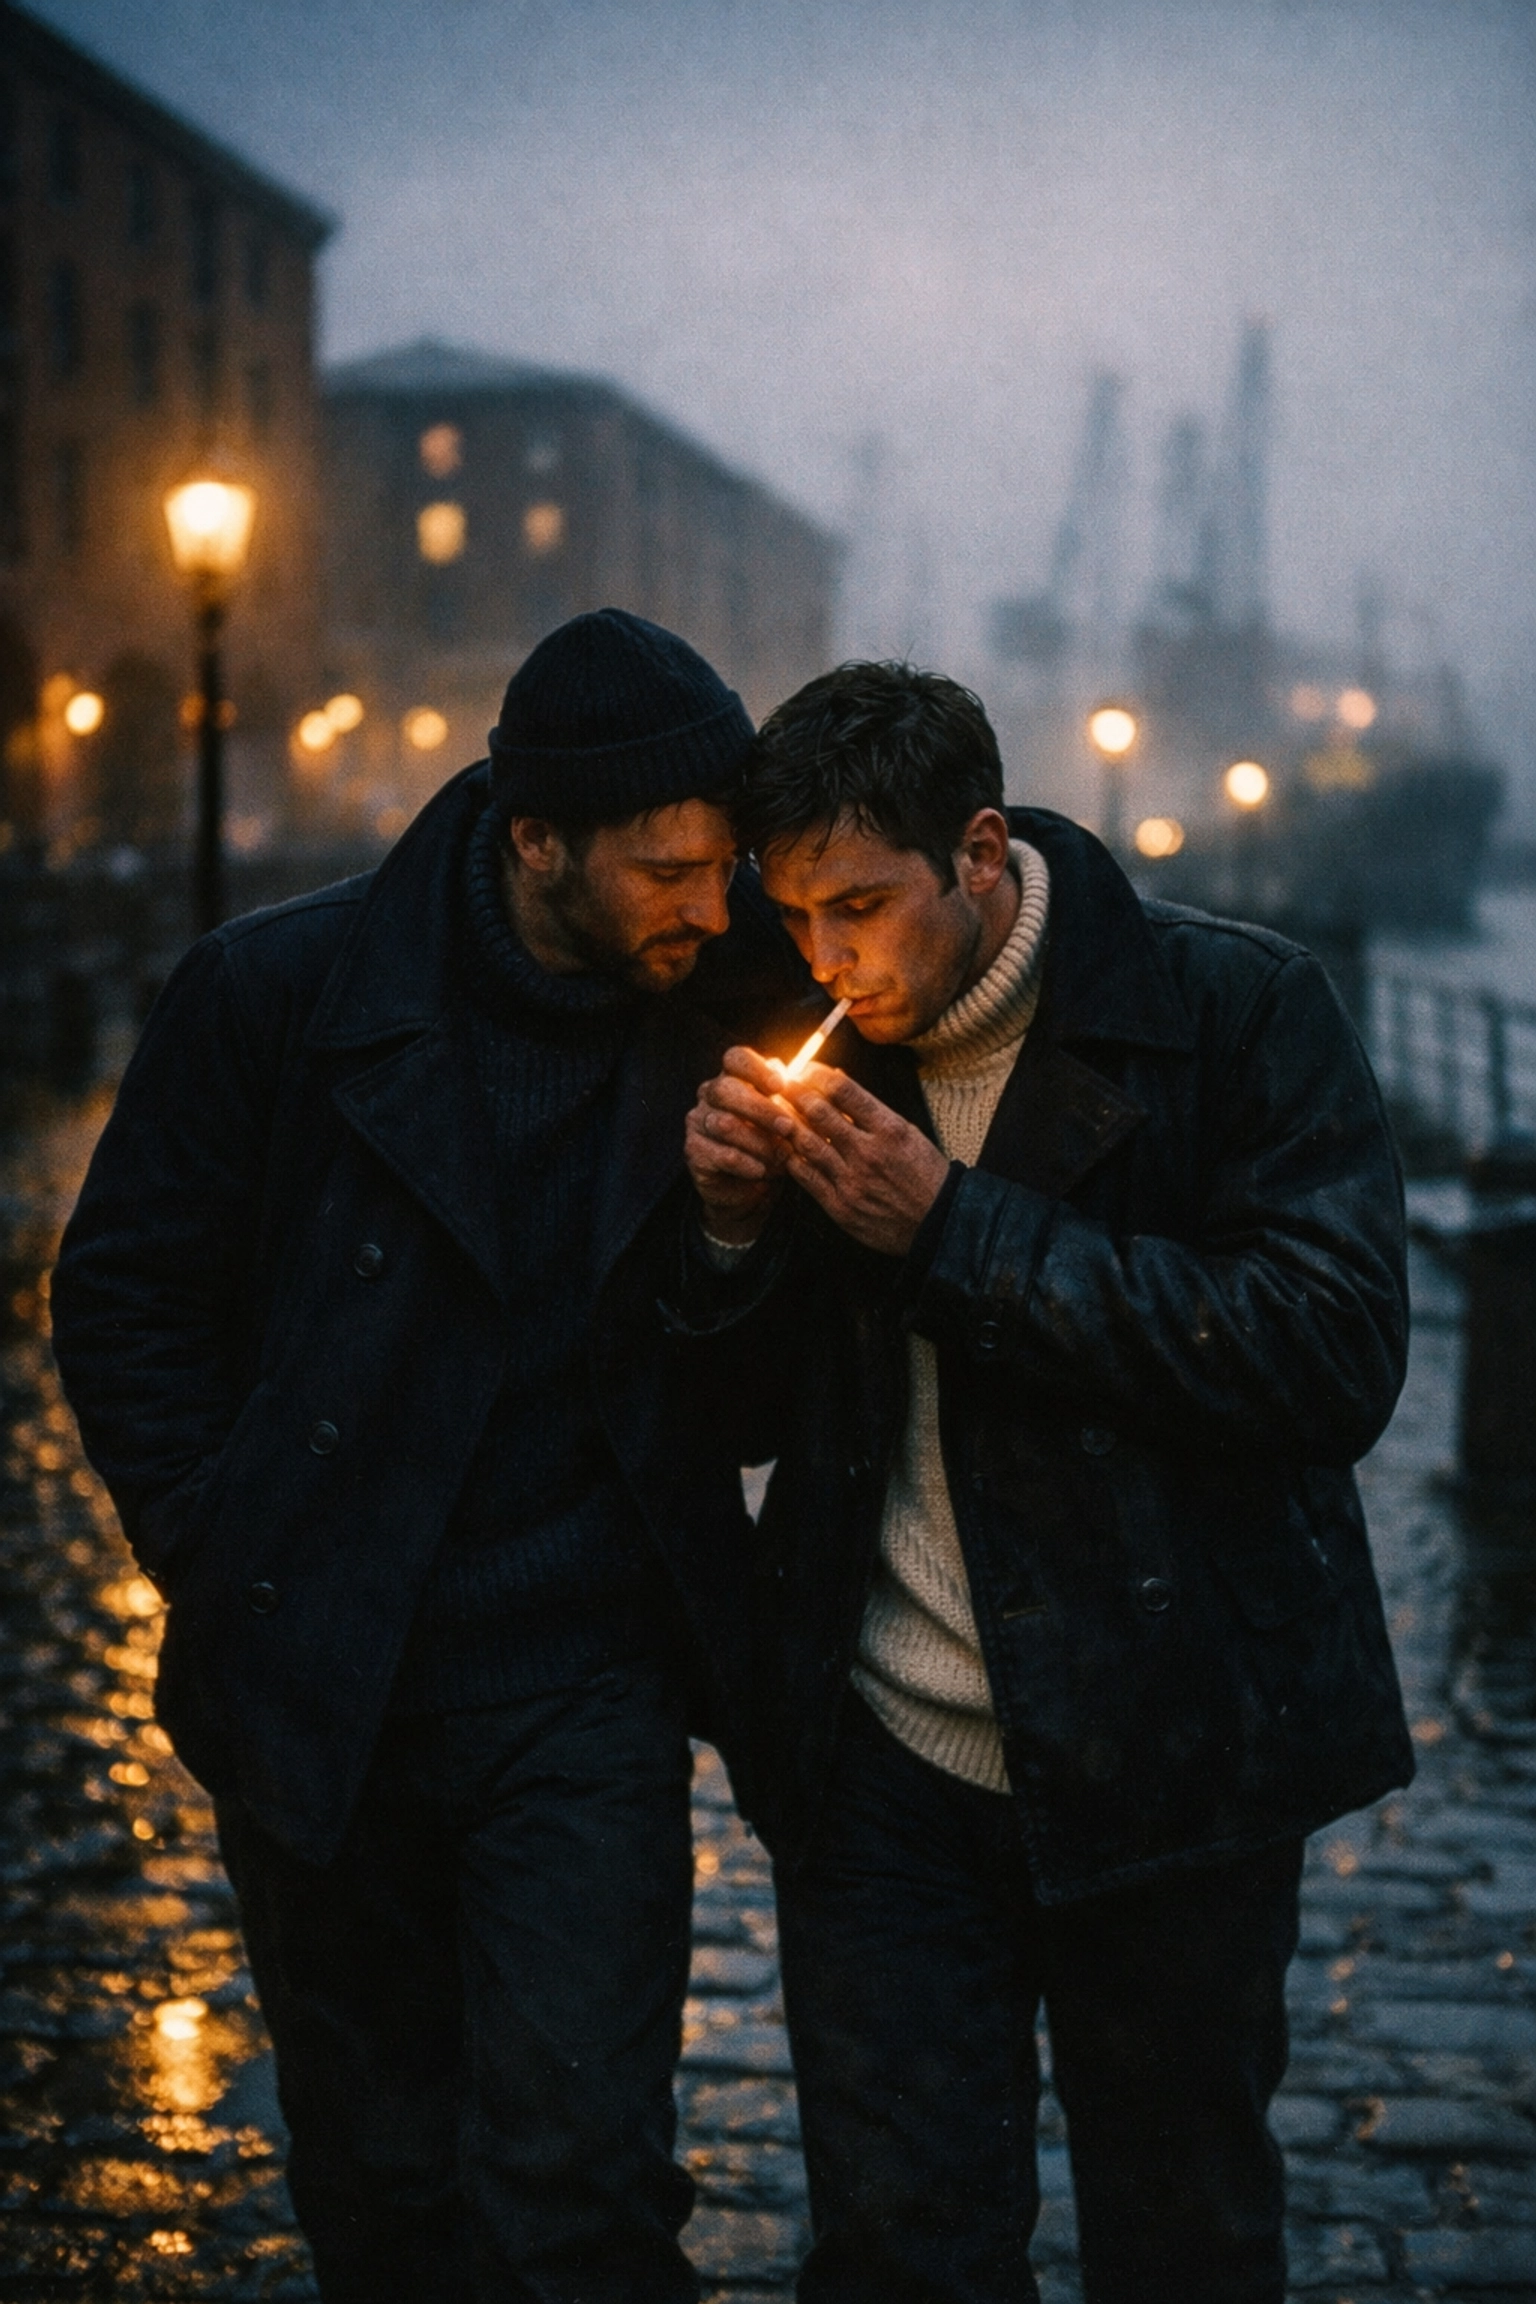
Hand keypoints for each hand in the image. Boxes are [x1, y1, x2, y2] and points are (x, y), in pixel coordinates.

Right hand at [684, 1046, 794, 1245]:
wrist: (753, 1189)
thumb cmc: (776, 1147)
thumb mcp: (793, 1122)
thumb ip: (804, 1099)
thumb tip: (834, 1074)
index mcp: (734, 1078)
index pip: (736, 1058)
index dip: (757, 1069)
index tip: (781, 1086)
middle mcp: (711, 1095)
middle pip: (727, 1089)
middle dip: (762, 1109)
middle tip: (788, 1127)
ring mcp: (699, 1122)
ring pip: (725, 1124)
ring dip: (759, 1142)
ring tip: (781, 1157)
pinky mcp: (694, 1151)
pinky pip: (722, 1154)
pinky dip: (747, 1164)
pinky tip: (762, 1171)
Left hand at [779, 1063, 951, 1256]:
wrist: (937, 1222)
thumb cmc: (924, 1174)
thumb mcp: (907, 1132)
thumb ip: (871, 1109)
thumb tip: (837, 1079)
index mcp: (889, 1129)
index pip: (843, 1091)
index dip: (817, 1075)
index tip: (805, 1069)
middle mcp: (868, 1152)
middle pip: (819, 1113)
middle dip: (794, 1093)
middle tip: (780, 1083)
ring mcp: (852, 1181)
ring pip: (807, 1143)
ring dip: (788, 1124)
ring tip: (777, 1112)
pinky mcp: (840, 1207)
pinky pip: (806, 1177)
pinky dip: (793, 1159)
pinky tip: (787, 1148)